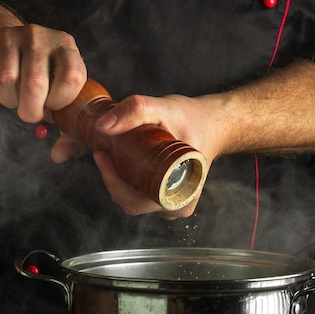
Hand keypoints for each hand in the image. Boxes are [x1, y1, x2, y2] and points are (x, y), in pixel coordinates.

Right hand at [0, 24, 86, 121]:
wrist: (9, 46)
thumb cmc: (43, 75)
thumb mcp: (61, 83)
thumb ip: (66, 109)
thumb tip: (61, 145)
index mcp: (65, 45)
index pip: (72, 77)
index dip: (61, 100)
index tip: (53, 106)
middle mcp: (38, 37)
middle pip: (35, 82)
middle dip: (31, 110)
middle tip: (31, 114)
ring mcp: (9, 36)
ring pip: (6, 80)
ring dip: (10, 101)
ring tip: (15, 98)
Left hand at [52, 93, 226, 217]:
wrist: (213, 123)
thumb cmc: (193, 119)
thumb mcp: (165, 109)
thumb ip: (135, 110)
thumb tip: (102, 126)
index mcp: (181, 193)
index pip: (134, 201)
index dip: (112, 181)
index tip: (101, 154)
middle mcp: (178, 204)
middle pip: (130, 202)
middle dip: (112, 178)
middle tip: (103, 152)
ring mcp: (173, 203)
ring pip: (134, 201)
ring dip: (119, 180)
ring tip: (113, 155)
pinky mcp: (168, 198)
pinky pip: (141, 197)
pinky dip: (129, 182)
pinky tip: (125, 163)